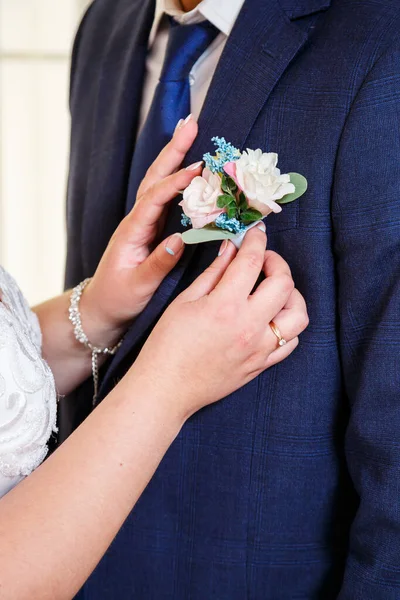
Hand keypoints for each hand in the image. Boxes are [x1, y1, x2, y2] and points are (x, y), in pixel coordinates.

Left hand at [80, 116, 199, 345]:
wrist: (102, 307)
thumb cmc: (118, 299)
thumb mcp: (139, 286)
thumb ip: (159, 264)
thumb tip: (180, 241)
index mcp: (132, 231)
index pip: (154, 198)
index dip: (175, 182)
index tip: (198, 168)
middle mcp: (136, 221)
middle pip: (154, 178)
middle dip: (172, 151)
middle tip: (190, 124)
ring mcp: (143, 223)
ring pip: (158, 183)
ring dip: (173, 157)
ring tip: (190, 132)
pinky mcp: (151, 229)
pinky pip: (165, 197)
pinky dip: (176, 178)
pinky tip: (189, 168)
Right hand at [128, 227, 308, 421]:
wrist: (166, 389)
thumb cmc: (167, 345)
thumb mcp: (185, 301)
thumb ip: (214, 273)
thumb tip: (231, 248)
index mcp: (225, 306)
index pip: (252, 262)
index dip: (256, 241)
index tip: (255, 233)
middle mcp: (249, 326)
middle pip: (284, 284)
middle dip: (277, 263)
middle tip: (263, 260)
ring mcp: (259, 348)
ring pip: (298, 315)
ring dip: (291, 295)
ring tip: (274, 290)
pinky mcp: (261, 365)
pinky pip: (290, 343)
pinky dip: (288, 325)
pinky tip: (272, 318)